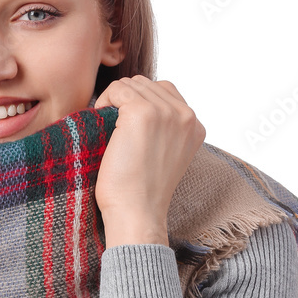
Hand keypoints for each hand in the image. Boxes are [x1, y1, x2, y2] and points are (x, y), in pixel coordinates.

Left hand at [94, 76, 205, 234]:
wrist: (136, 212)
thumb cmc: (143, 191)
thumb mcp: (166, 156)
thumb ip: (166, 130)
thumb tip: (141, 106)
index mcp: (195, 126)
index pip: (166, 92)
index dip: (140, 104)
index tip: (127, 128)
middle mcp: (186, 115)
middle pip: (148, 85)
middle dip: (126, 101)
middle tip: (113, 128)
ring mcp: (166, 112)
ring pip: (132, 84)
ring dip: (115, 101)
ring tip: (108, 128)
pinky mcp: (143, 112)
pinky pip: (117, 89)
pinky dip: (104, 101)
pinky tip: (102, 123)